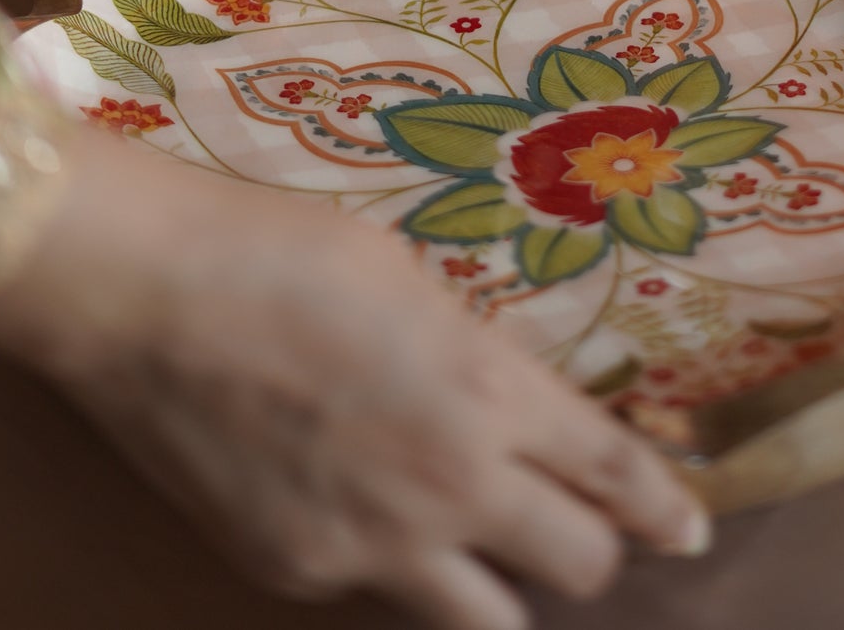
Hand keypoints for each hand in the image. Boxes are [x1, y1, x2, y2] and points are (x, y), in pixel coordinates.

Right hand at [0, 131, 709, 625]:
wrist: (154, 296)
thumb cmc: (289, 250)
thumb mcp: (416, 283)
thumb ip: (477, 357)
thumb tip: (508, 399)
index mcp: (491, 392)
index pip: (613, 474)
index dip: (664, 507)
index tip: (689, 528)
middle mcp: (451, 486)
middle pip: (577, 566)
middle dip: (593, 546)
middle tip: (582, 522)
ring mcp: (373, 547)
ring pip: (489, 621)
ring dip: (508, 589)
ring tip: (490, 547)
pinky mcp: (299, 572)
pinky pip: (381, 597)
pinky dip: (398, 568)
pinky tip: (372, 515)